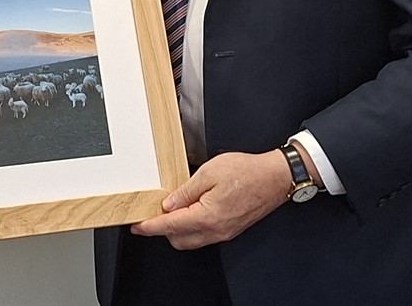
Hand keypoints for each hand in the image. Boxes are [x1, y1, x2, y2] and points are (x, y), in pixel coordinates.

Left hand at [130, 151, 288, 248]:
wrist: (274, 178)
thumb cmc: (246, 172)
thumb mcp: (209, 172)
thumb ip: (186, 191)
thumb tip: (169, 204)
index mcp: (208, 216)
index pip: (171, 226)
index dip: (151, 227)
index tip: (138, 226)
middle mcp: (216, 230)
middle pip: (179, 239)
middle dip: (163, 229)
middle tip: (154, 212)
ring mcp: (225, 232)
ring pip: (192, 240)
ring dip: (178, 229)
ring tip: (173, 209)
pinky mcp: (230, 229)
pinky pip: (204, 235)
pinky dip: (192, 227)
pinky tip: (190, 211)